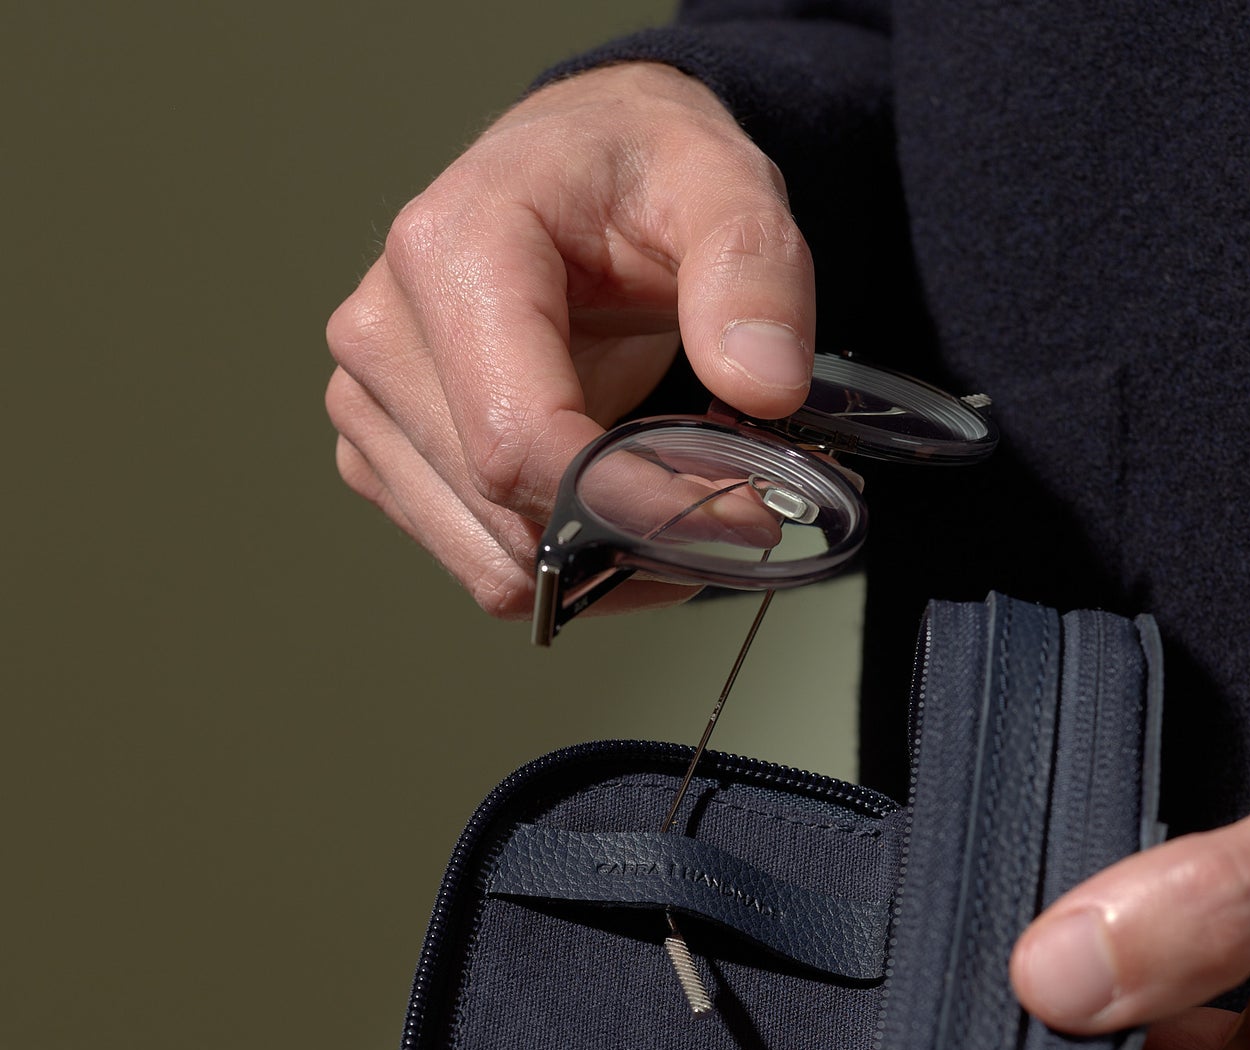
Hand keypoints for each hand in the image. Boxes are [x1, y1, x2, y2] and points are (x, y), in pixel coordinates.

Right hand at [325, 64, 813, 616]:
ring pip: (493, 562)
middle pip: (508, 516)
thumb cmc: (639, 171)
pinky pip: (479, 565)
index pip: (519, 439)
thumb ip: (753, 270)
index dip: (632, 505)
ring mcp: (368, 401)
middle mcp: (382, 332)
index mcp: (449, 250)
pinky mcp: (383, 455)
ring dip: (602, 565)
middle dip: (634, 537)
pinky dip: (563, 566)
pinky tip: (617, 507)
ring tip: (678, 501)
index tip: (738, 516)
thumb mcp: (724, 183)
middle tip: (734, 509)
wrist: (576, 166)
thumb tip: (764, 385)